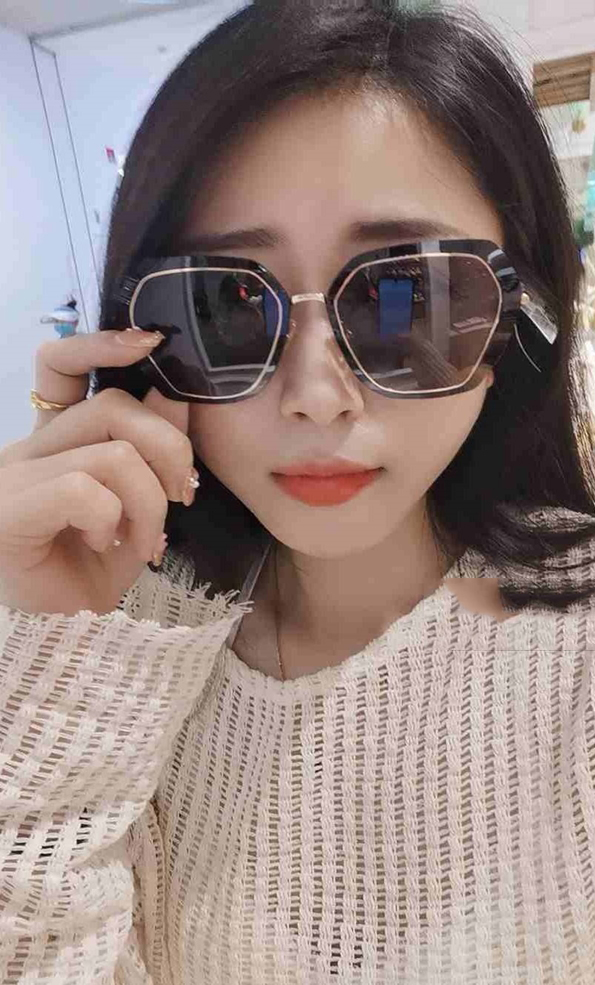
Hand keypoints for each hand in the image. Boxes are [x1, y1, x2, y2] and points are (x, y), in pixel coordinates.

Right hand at [0, 328, 194, 614]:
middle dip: (170, 448)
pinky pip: (84, 489)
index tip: (153, 342)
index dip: (101, 342)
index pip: (61, 365)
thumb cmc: (91, 574)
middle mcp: (30, 449)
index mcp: (56, 441)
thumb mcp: (137, 506)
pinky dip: (112, 520)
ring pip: (110, 451)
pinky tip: (104, 546)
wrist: (60, 637)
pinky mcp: (8, 508)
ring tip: (145, 543)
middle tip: (183, 496)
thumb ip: (152, 450)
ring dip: (149, 502)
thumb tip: (173, 394)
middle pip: (113, 406)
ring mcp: (14, 476)